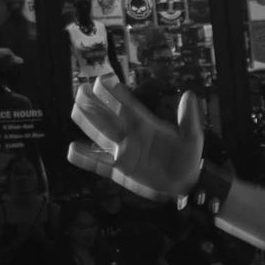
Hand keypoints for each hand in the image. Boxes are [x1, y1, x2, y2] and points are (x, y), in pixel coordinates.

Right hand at [69, 79, 204, 203]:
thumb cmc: (189, 160)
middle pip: (109, 118)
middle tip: (80, 89)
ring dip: (88, 123)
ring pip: (102, 136)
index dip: (115, 94)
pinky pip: (100, 164)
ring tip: (74, 109)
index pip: (127, 106)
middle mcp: (132, 137)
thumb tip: (190, 94)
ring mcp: (124, 153)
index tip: (102, 79)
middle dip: (95, 104)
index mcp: (147, 126)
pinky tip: (72, 150)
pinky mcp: (120, 171)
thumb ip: (189, 118)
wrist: (185, 185)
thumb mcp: (192, 138)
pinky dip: (86, 158)